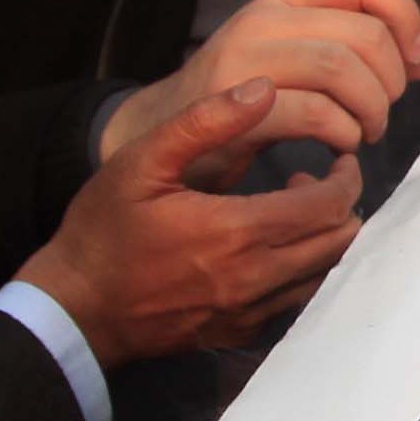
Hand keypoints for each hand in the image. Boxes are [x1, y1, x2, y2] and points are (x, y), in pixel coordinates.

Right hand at [16, 80, 363, 364]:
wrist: (73, 308)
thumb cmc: (102, 230)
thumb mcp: (142, 161)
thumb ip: (205, 122)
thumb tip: (264, 87)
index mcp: (236, 231)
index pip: (329, 206)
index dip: (346, 178)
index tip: (340, 160)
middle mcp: (253, 278)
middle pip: (340, 243)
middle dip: (343, 206)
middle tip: (320, 181)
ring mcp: (248, 312)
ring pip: (325, 276)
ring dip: (326, 241)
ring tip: (295, 212)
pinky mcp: (238, 333)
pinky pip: (296, 303)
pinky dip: (303, 273)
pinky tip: (274, 249)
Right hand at [97, 0, 419, 167]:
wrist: (158, 136)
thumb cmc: (240, 101)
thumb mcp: (294, 59)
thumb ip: (356, 51)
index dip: (405, 13)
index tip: (412, 57)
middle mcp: (264, 18)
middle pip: (365, 33)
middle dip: (392, 79)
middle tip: (384, 110)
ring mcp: (246, 58)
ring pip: (343, 69)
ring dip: (372, 109)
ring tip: (365, 132)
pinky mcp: (238, 105)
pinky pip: (316, 112)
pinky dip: (343, 133)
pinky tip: (339, 146)